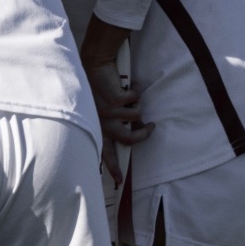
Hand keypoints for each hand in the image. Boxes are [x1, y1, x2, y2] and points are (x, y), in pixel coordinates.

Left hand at [84, 60, 151, 186]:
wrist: (93, 65)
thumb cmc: (98, 87)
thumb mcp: (102, 109)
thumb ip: (113, 121)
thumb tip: (133, 129)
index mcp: (96, 127)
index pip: (104, 152)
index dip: (113, 167)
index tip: (119, 180)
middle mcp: (101, 122)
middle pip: (128, 139)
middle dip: (143, 134)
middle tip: (150, 128)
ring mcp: (108, 111)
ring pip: (136, 117)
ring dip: (137, 104)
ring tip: (130, 95)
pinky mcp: (115, 100)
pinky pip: (135, 100)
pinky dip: (135, 90)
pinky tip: (127, 85)